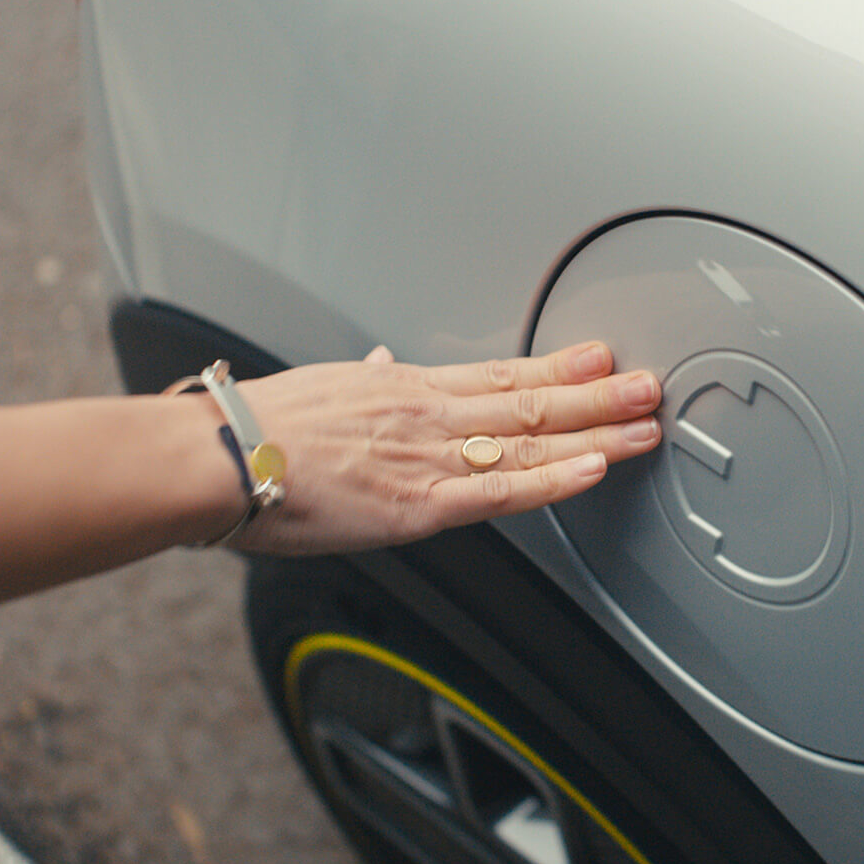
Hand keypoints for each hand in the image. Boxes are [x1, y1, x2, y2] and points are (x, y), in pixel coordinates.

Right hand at [228, 341, 661, 553]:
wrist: (214, 456)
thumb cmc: (251, 430)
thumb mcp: (319, 390)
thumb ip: (361, 385)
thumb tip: (377, 366)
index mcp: (401, 389)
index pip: (497, 375)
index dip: (555, 368)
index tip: (597, 359)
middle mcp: (426, 414)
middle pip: (529, 401)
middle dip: (596, 396)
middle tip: (648, 386)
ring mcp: (428, 456)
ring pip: (528, 442)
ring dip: (594, 434)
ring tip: (643, 426)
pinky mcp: (417, 504)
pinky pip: (500, 491)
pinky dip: (552, 480)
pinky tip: (592, 469)